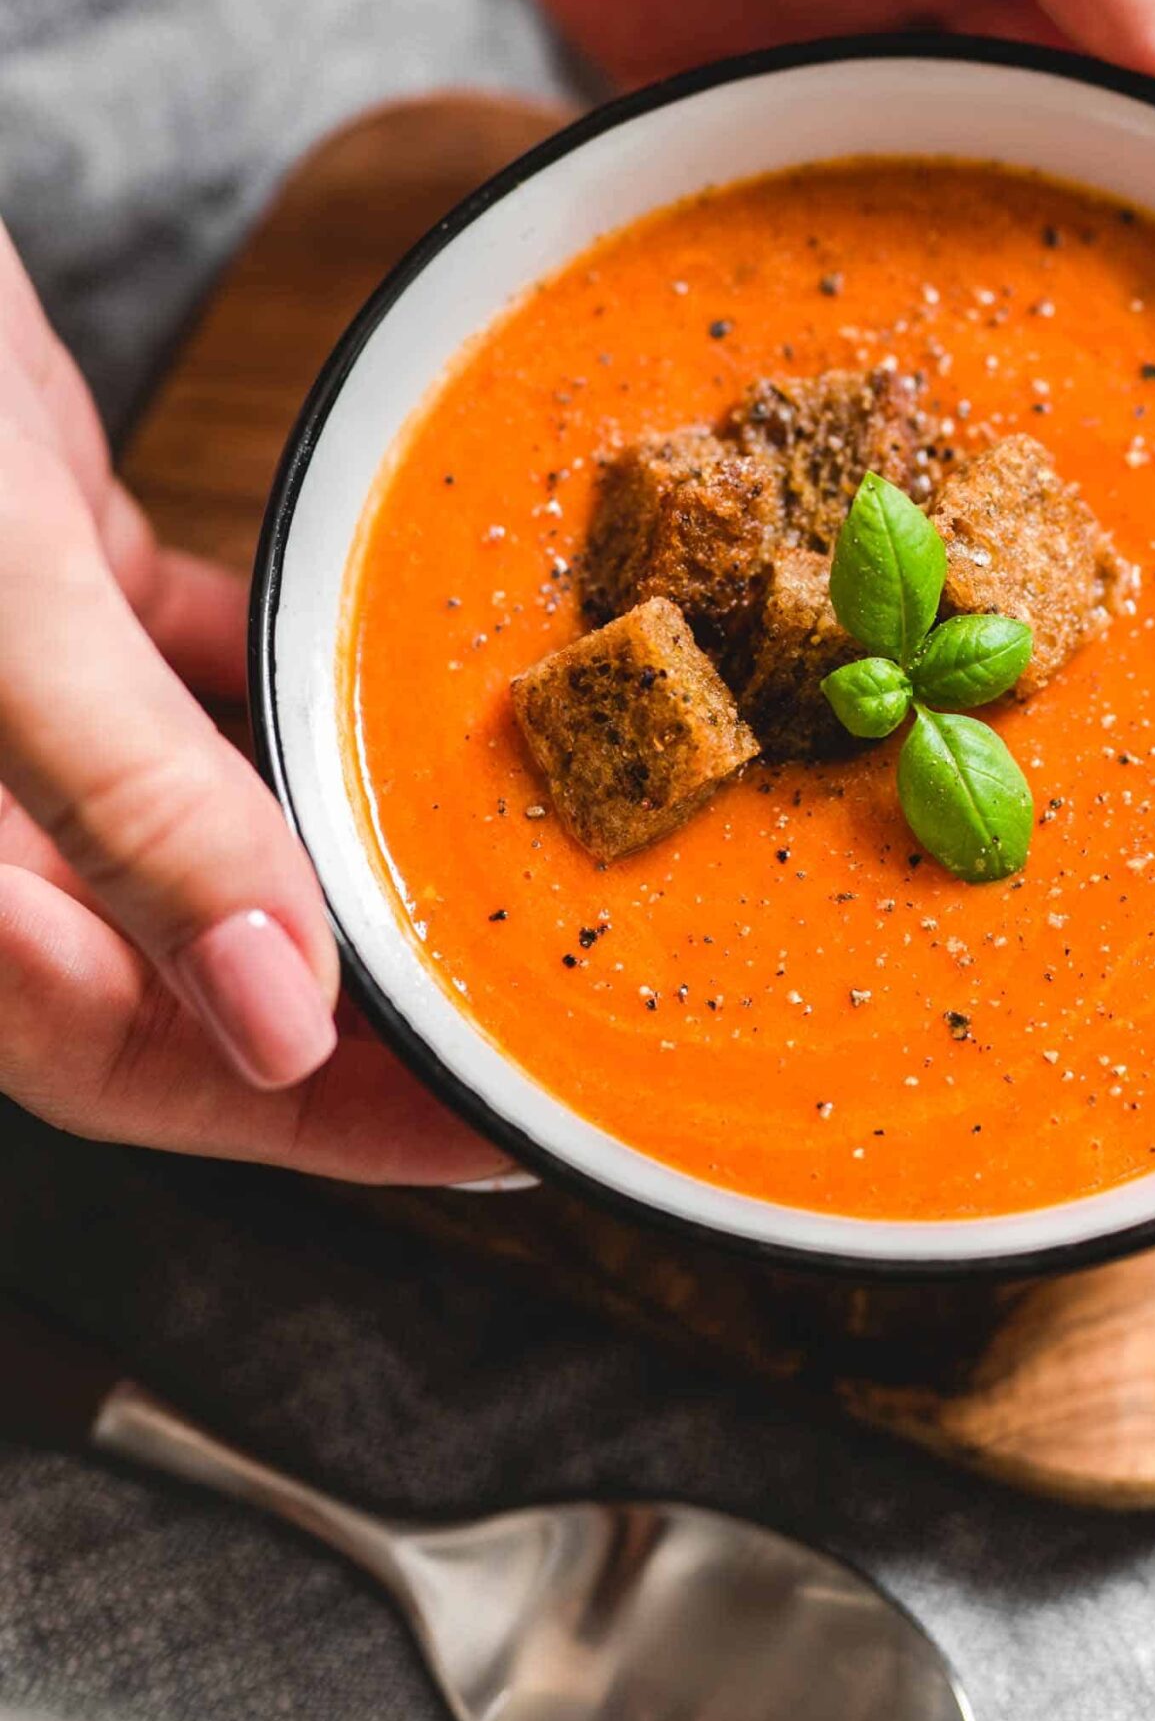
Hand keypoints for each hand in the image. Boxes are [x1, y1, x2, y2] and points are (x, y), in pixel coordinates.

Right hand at [0, 230, 500, 1180]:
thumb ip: (132, 808)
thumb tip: (280, 1017)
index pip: (141, 1062)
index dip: (329, 1122)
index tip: (499, 1129)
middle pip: (185, 969)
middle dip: (362, 1003)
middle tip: (536, 1007)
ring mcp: (6, 706)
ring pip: (197, 831)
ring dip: (337, 851)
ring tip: (500, 869)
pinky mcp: (46, 591)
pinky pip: (183, 687)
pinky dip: (281, 698)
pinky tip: (381, 693)